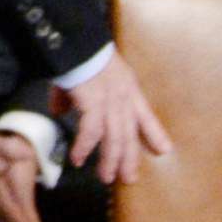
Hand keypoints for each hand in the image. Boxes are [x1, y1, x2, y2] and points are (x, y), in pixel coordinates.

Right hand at [55, 50, 172, 184]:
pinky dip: (85, 147)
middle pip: (129, 134)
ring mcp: (111, 102)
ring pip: (115, 138)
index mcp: (127, 89)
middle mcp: (123, 98)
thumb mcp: (81, 75)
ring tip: (106, 177)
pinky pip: (92, 132)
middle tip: (128, 178)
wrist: (77, 42)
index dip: (154, 133)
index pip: (144, 115)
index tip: (164, 149)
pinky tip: (78, 159)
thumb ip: (71, 96)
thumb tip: (58, 110)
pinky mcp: (94, 104)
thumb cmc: (79, 55)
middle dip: (130, 158)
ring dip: (110, 160)